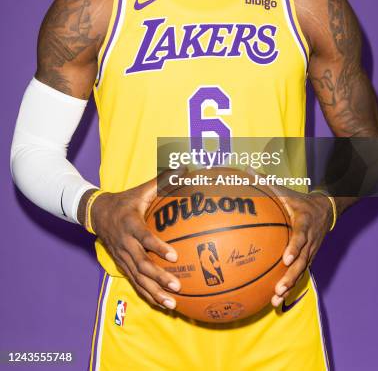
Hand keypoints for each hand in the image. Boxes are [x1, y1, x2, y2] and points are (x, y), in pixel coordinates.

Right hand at [90, 177, 180, 309]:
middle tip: (177, 286)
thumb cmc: (125, 201)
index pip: (144, 237)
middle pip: (141, 264)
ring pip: (138, 279)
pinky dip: (148, 295)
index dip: (157, 247)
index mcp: (130, 224)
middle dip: (159, 277)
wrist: (96, 214)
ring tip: (173, 304)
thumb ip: (163, 180)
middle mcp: (125, 244)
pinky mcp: (122, 266)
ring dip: (155, 292)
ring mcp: (123, 257)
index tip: (173, 255)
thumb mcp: (141, 190)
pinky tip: (163, 305)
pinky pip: (136, 283)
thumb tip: (184, 168)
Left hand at [271, 189, 332, 306]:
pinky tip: (275, 300)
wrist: (325, 211)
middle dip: (290, 276)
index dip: (295, 247)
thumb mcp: (286, 191)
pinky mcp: (308, 259)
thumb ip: (266, 183)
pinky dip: (290, 287)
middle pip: (302, 261)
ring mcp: (311, 251)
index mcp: (304, 222)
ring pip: (301, 271)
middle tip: (278, 288)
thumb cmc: (299, 201)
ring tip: (276, 298)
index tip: (286, 258)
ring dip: (289, 286)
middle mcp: (310, 240)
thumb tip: (246, 170)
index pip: (300, 236)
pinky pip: (299, 274)